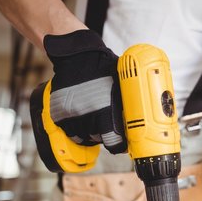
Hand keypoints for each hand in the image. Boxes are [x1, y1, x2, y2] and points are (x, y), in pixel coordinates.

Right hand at [43, 29, 125, 153]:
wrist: (77, 55)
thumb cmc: (104, 68)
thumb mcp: (122, 85)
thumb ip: (129, 104)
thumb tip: (143, 120)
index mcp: (106, 108)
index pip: (113, 141)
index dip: (119, 145)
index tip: (122, 144)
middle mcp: (87, 113)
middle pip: (98, 139)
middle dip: (105, 136)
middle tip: (109, 128)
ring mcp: (71, 113)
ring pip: (83, 136)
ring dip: (90, 133)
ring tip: (95, 121)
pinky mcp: (59, 111)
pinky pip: (68, 130)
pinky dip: (75, 128)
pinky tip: (82, 119)